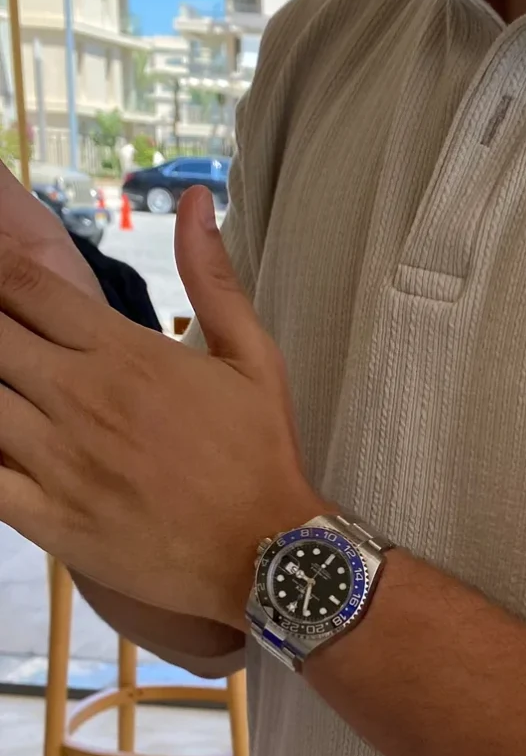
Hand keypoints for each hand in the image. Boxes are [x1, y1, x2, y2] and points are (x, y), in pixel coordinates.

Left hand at [0, 185, 317, 625]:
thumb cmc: (262, 456)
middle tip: (1, 333)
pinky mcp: (50, 518)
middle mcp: (81, 399)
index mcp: (124, 354)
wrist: (269, 556)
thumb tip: (191, 200)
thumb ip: (211, 277)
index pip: (25, 286)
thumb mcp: (253, 356)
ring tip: (2, 385)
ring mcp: (59, 461)